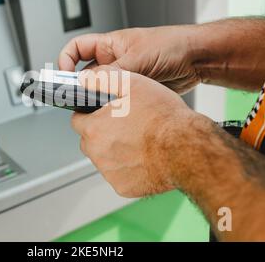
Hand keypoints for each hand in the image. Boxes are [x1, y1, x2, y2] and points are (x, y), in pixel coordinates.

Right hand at [59, 26, 200, 93]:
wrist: (198, 59)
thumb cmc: (172, 45)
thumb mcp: (138, 58)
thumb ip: (112, 72)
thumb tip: (89, 83)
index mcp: (110, 45)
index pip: (77, 49)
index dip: (66, 60)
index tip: (63, 75)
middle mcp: (113, 61)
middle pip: (85, 74)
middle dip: (80, 86)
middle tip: (77, 99)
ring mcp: (122, 77)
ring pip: (99, 90)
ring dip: (97, 99)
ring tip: (97, 107)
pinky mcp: (132, 92)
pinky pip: (114, 101)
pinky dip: (111, 107)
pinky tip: (113, 112)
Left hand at [72, 66, 196, 197]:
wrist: (187, 149)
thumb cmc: (162, 117)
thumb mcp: (132, 84)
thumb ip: (102, 79)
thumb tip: (85, 78)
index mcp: (94, 128)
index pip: (77, 120)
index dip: (89, 113)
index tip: (101, 112)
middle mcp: (97, 153)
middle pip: (89, 140)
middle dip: (100, 132)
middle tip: (124, 125)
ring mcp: (109, 172)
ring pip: (103, 158)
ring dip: (113, 150)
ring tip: (137, 140)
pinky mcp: (123, 187)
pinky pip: (118, 175)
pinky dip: (126, 168)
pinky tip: (143, 157)